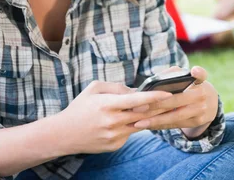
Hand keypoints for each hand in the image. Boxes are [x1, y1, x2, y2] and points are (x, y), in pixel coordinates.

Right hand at [55, 81, 172, 154]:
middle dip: (157, 107)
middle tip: (170, 101)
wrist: (63, 134)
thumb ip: (117, 87)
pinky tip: (126, 121)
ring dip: (147, 117)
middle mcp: (112, 122)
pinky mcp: (115, 146)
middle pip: (143, 114)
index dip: (154, 97)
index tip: (168, 93)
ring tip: (153, 109)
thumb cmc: (80, 108)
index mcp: (107, 105)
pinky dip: (132, 126)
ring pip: (139, 124)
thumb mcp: (94, 89)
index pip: (137, 100)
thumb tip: (137, 91)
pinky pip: (130, 134)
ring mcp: (114, 136)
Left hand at [134, 66, 218, 138]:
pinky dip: (160, 125)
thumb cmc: (191, 87)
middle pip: (177, 100)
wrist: (210, 103)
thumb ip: (172, 75)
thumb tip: (151, 83)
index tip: (194, 71)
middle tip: (138, 107)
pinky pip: (176, 124)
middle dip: (156, 105)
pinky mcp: (197, 121)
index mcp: (199, 81)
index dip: (198, 73)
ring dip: (155, 120)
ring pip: (175, 116)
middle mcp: (202, 94)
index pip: (201, 74)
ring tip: (138, 122)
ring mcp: (201, 109)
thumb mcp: (187, 78)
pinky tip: (148, 126)